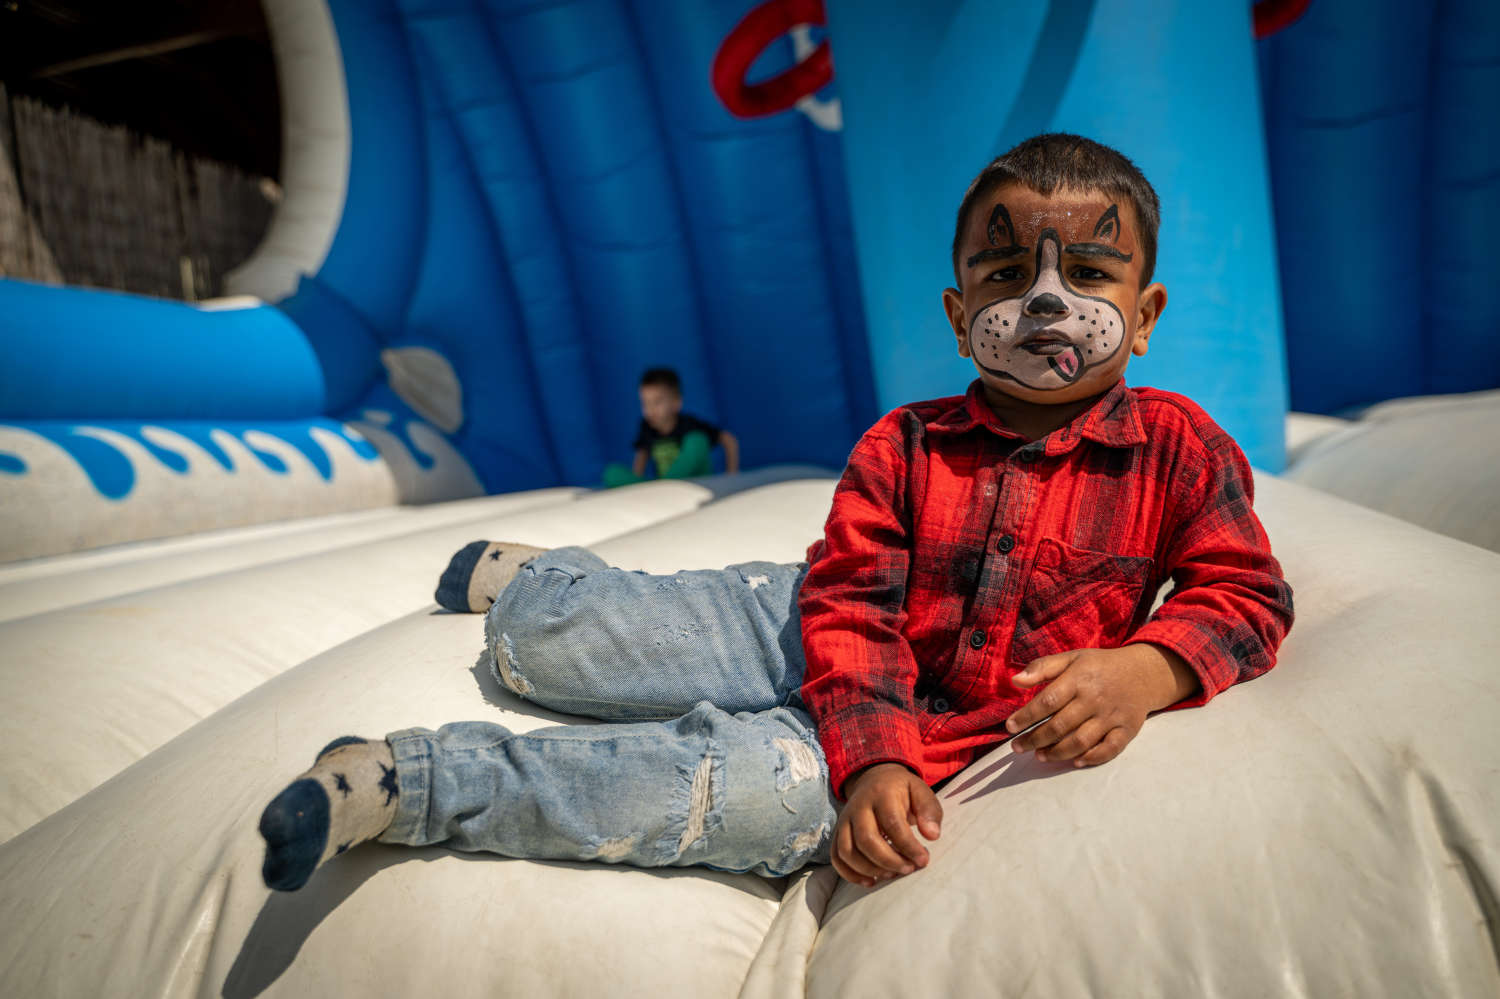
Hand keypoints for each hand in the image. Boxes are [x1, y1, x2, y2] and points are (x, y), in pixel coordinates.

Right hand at [831, 763, 942, 886]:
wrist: (874, 779)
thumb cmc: (901, 790)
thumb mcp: (920, 791)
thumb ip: (929, 811)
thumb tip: (932, 835)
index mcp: (881, 794)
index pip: (892, 823)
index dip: (908, 846)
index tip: (923, 860)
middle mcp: (858, 807)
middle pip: (866, 840)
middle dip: (889, 861)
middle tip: (909, 869)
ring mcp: (844, 820)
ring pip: (847, 851)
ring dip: (870, 869)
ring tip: (893, 874)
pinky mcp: (838, 832)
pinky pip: (836, 857)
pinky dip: (850, 874)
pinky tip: (872, 881)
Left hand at [1005, 644, 1197, 767]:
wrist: (1144, 672)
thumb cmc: (1099, 666)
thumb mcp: (1072, 658)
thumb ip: (1042, 667)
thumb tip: (1015, 681)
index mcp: (1079, 678)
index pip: (1047, 701)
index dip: (1026, 716)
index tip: (1010, 728)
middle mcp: (1095, 698)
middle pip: (1060, 725)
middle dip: (1035, 739)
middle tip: (1017, 748)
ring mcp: (1112, 716)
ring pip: (1081, 741)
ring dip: (1057, 753)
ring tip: (1039, 756)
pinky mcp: (1127, 730)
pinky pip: (1110, 749)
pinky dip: (1092, 758)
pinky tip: (1074, 762)